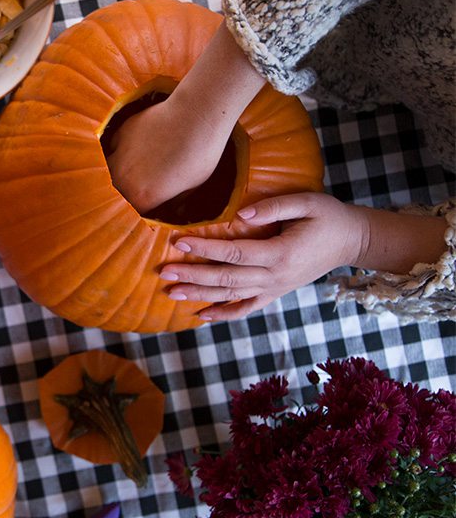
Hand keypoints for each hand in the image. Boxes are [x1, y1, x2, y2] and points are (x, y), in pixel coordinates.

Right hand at [106, 22, 266, 213]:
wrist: (196, 116)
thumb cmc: (200, 154)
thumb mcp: (194, 185)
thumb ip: (177, 201)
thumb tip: (174, 210)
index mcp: (142, 197)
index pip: (132, 214)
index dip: (140, 212)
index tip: (147, 208)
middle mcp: (124, 180)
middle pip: (115, 194)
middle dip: (124, 195)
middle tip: (138, 189)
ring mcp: (119, 155)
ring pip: (108, 171)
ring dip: (116, 174)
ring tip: (129, 172)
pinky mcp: (121, 134)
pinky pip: (113, 147)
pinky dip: (119, 150)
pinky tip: (133, 148)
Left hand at [160, 192, 367, 320]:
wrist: (352, 241)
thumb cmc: (328, 217)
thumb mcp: (307, 203)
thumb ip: (273, 207)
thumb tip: (241, 214)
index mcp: (280, 253)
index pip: (234, 253)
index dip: (205, 249)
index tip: (178, 242)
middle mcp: (275, 276)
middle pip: (226, 279)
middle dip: (193, 276)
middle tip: (164, 273)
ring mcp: (274, 288)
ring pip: (231, 296)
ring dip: (200, 295)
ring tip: (171, 293)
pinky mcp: (275, 292)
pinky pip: (246, 308)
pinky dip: (223, 314)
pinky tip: (201, 314)